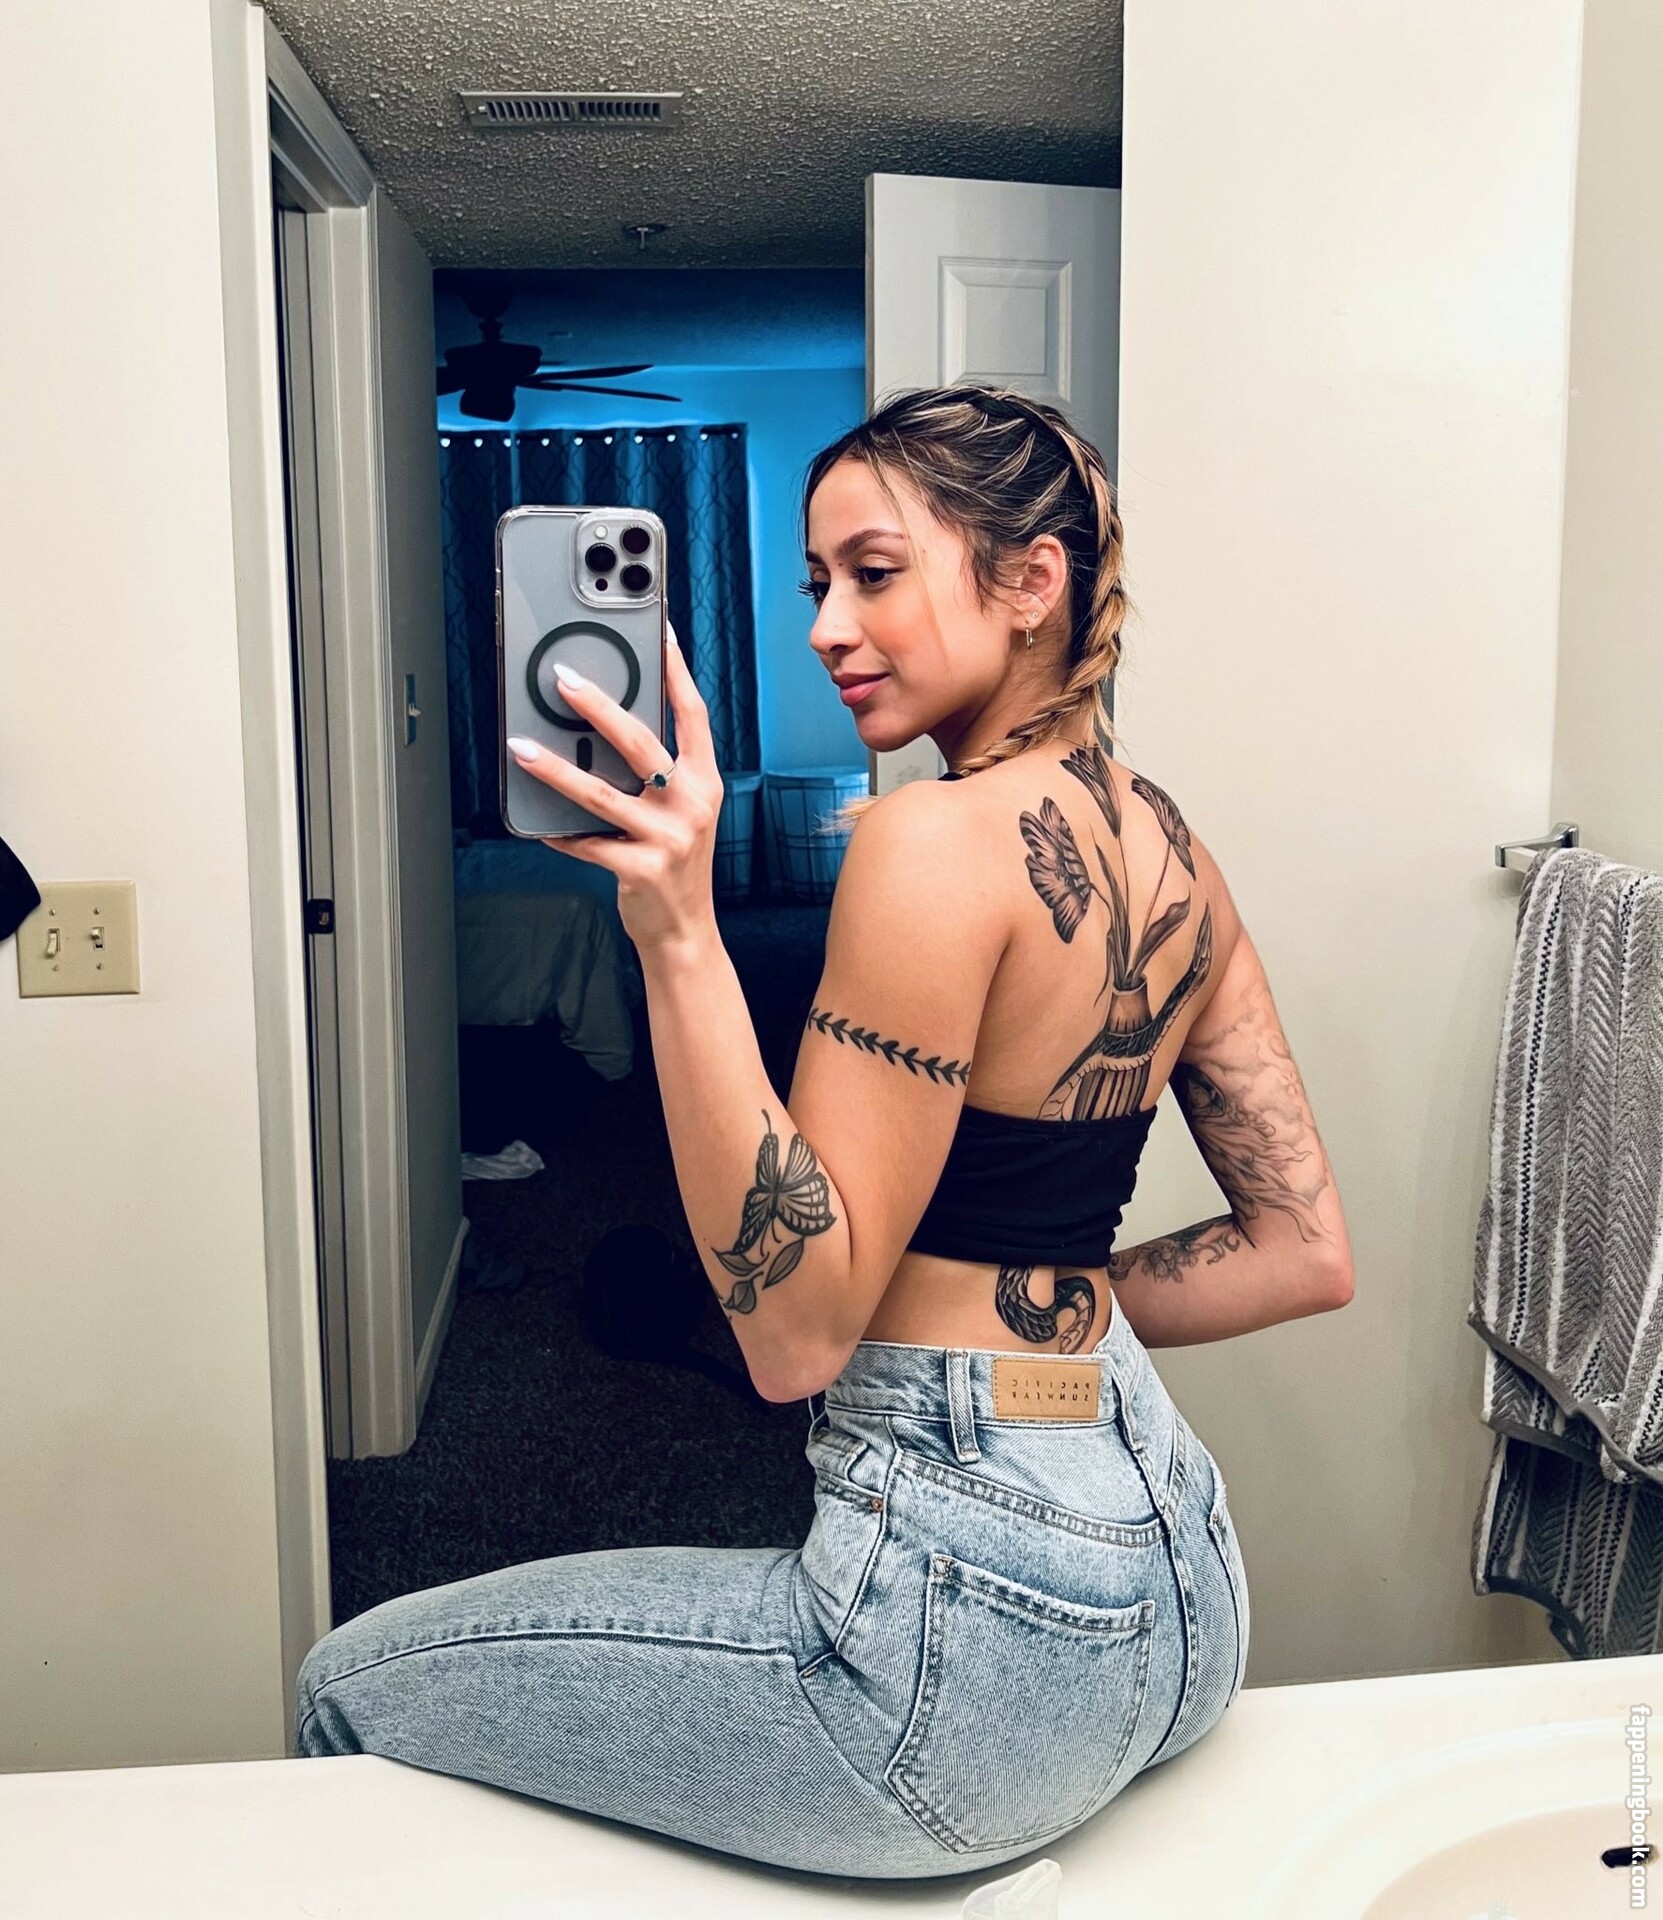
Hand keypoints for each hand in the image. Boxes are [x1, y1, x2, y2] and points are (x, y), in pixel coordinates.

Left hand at [506, 619, 724, 953]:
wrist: (684, 932)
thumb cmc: (676, 865)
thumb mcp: (682, 814)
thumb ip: (658, 775)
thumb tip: (604, 730)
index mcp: (706, 782)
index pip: (693, 714)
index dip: (676, 671)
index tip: (660, 633)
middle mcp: (693, 804)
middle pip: (640, 742)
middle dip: (598, 706)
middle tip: (562, 680)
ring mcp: (668, 838)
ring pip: (602, 793)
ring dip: (556, 769)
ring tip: (521, 748)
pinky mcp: (641, 869)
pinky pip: (587, 842)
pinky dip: (559, 833)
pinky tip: (538, 824)